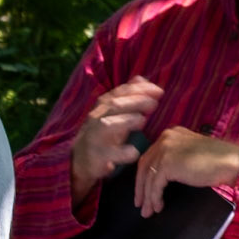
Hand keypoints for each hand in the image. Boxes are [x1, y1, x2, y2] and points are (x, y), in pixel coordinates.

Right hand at [70, 77, 163, 211]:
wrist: (80, 160)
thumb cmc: (103, 134)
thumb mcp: (113, 113)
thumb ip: (127, 96)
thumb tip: (142, 79)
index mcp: (103, 106)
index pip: (120, 92)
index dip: (139, 90)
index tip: (158, 90)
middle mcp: (97, 118)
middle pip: (115, 105)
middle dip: (136, 101)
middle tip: (155, 102)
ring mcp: (95, 137)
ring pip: (109, 125)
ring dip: (127, 121)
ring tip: (143, 121)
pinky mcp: (96, 157)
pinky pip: (109, 154)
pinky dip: (122, 152)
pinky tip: (134, 151)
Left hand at [134, 125, 238, 215]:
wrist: (231, 162)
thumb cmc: (218, 161)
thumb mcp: (191, 154)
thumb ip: (176, 158)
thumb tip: (161, 177)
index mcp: (170, 134)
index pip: (150, 155)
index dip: (145, 174)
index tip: (143, 190)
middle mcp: (165, 138)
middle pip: (145, 165)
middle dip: (141, 187)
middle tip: (140, 203)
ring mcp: (165, 150)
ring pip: (148, 176)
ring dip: (147, 196)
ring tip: (148, 211)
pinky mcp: (168, 163)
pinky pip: (155, 184)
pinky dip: (155, 197)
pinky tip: (158, 206)